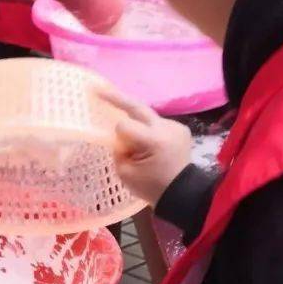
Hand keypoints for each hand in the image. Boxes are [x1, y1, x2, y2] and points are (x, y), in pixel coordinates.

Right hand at [98, 86, 191, 206]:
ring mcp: (175, 126)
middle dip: (117, 98)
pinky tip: (148, 141)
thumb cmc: (152, 187)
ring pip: (146, 116)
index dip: (116, 135)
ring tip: (130, 132)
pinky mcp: (180, 129)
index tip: (119, 148)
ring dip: (135, 120)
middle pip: (137, 107)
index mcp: (154, 140)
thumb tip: (119, 136)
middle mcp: (166, 128)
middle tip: (99, 90)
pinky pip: (156, 123)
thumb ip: (118, 150)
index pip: (123, 125)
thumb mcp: (125, 173)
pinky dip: (147, 128)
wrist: (183, 193)